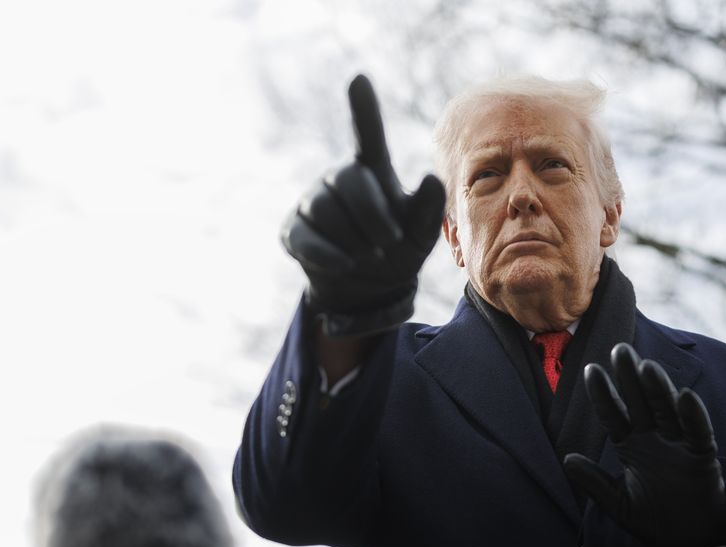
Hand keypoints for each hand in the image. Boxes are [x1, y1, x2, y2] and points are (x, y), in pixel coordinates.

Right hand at [281, 74, 445, 336]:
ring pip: (325, 210)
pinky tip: (346, 264)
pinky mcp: (294, 231)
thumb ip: (428, 209)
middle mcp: (339, 179)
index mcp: (373, 171)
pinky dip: (329, 255)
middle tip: (390, 242)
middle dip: (373, 215)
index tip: (359, 79)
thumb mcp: (421, 234)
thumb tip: (431, 178)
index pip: (367, 135)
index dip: (364, 109)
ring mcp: (312, 203)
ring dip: (355, 239)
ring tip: (370, 255)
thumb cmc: (400, 249)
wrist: (369, 288)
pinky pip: (306, 237)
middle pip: (349, 180)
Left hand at [564, 343, 725, 546]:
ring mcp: (679, 445)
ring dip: (658, 389)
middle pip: (641, 402)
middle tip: (619, 348)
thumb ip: (594, 482)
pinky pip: (699, 432)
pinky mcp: (702, 456)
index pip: (614, 414)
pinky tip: (685, 397)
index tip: (591, 369)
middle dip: (630, 377)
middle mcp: (654, 439)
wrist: (688, 543)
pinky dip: (693, 415)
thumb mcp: (617, 503)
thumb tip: (567, 459)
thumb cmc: (653, 521)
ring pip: (668, 410)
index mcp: (632, 446)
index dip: (603, 393)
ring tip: (646, 366)